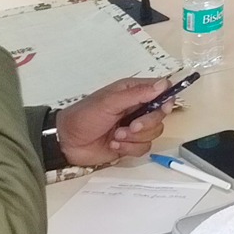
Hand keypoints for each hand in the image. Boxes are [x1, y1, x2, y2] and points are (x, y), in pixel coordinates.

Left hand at [56, 77, 172, 167]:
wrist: (66, 142)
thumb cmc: (84, 117)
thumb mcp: (109, 102)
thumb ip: (137, 94)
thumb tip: (163, 85)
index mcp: (133, 92)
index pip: (162, 90)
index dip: (166, 98)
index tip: (162, 107)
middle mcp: (137, 108)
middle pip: (161, 114)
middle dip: (147, 123)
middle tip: (131, 127)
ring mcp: (134, 127)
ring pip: (154, 133)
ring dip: (135, 137)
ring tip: (116, 136)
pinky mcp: (130, 144)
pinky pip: (144, 148)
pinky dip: (129, 148)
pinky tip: (114, 144)